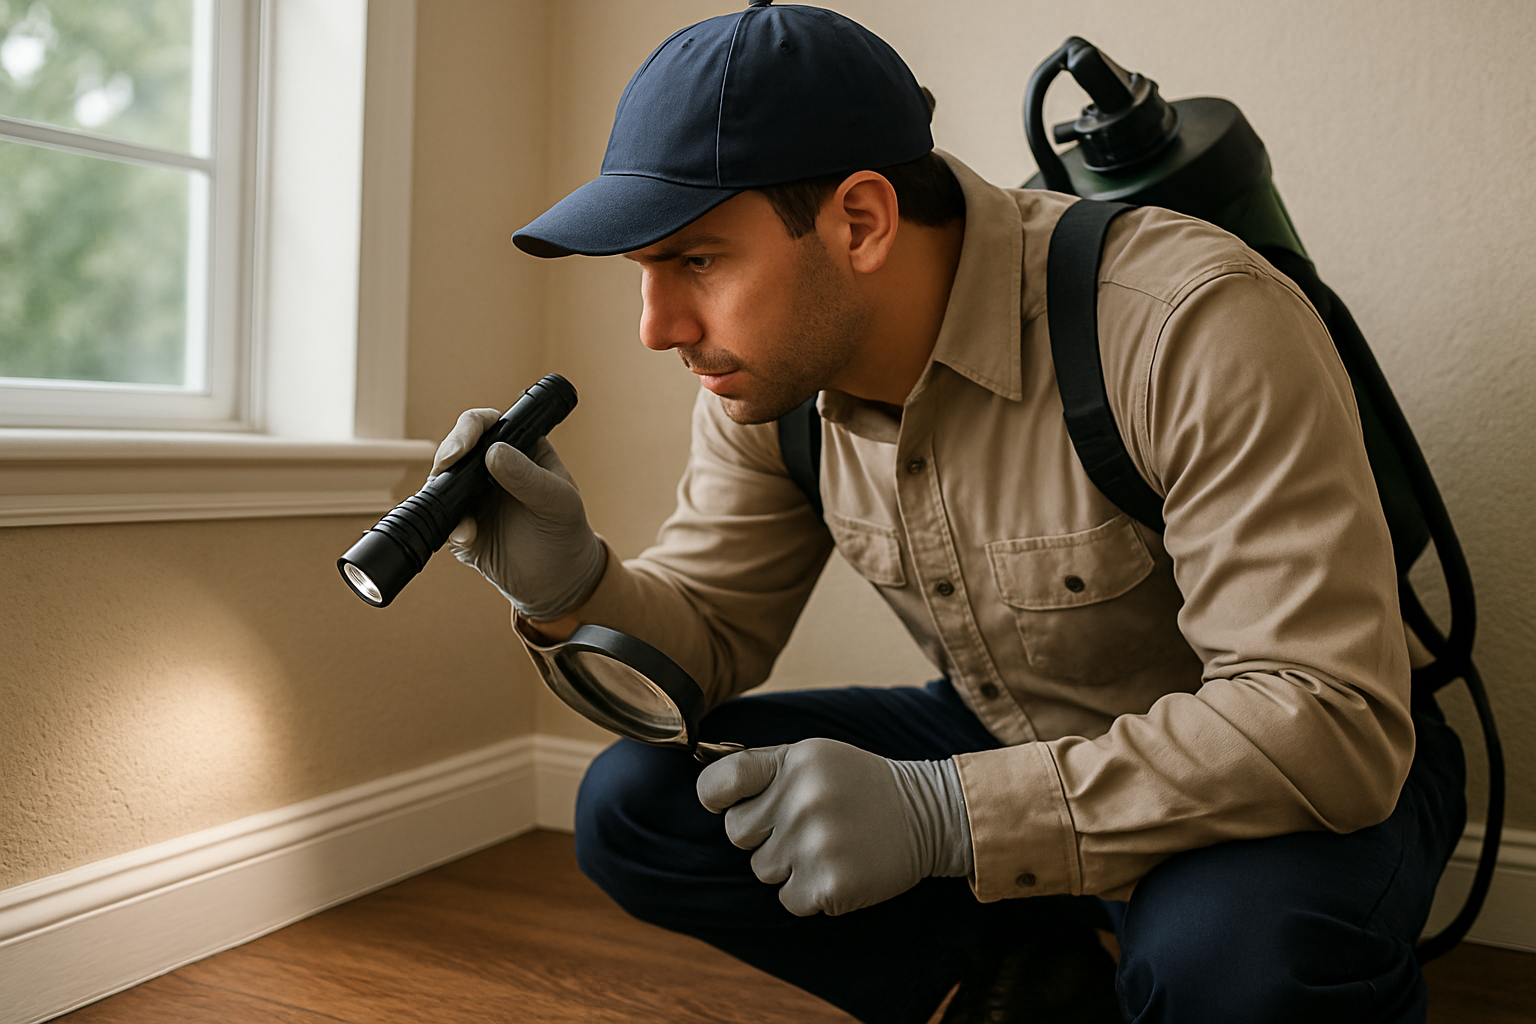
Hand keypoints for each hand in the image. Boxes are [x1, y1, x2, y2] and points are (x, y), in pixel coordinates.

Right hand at [432, 408, 604, 620]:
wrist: (558, 581)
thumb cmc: (565, 531)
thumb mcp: (558, 501)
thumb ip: (529, 477)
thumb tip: (494, 453)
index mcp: (519, 449)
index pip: (487, 424)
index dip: (471, 427)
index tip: (465, 445)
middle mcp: (490, 469)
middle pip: (456, 447)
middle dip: (447, 455)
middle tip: (447, 467)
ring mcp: (472, 497)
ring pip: (442, 482)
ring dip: (443, 493)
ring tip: (464, 516)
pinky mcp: (461, 527)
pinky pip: (442, 520)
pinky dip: (450, 527)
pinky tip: (468, 538)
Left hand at [696, 738, 972, 916]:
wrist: (928, 814)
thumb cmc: (860, 784)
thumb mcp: (816, 757)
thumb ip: (766, 768)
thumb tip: (708, 787)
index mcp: (794, 763)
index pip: (721, 782)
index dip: (714, 796)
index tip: (724, 802)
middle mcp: (801, 801)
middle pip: (737, 834)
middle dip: (761, 834)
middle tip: (800, 825)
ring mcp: (815, 844)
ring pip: (761, 869)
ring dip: (787, 864)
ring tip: (826, 844)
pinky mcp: (829, 884)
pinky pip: (787, 899)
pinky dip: (808, 892)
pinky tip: (837, 868)